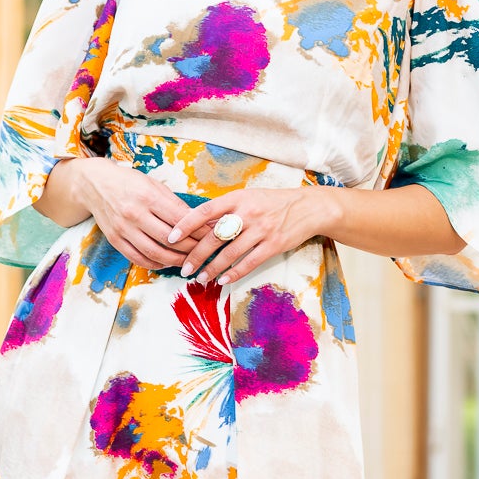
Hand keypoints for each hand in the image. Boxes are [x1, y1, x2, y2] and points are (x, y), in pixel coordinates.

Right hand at [53, 157, 196, 271]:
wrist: (95, 184)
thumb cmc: (129, 182)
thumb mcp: (154, 185)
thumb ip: (174, 204)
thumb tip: (201, 220)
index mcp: (147, 196)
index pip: (180, 219)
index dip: (199, 230)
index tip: (212, 235)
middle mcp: (134, 214)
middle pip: (169, 239)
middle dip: (191, 248)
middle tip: (204, 252)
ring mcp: (123, 229)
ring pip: (155, 252)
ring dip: (175, 260)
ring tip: (188, 261)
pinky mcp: (115, 240)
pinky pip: (138, 258)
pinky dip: (155, 264)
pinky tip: (167, 263)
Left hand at [166, 189, 331, 286]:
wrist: (308, 208)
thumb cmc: (272, 203)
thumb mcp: (248, 198)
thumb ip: (226, 211)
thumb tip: (197, 225)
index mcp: (237, 198)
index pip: (205, 211)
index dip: (186, 224)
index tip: (171, 237)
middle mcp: (248, 212)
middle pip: (214, 236)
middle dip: (196, 254)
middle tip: (184, 268)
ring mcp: (261, 229)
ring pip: (230, 253)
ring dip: (212, 268)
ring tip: (200, 278)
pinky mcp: (273, 244)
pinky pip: (249, 262)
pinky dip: (234, 273)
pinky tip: (222, 280)